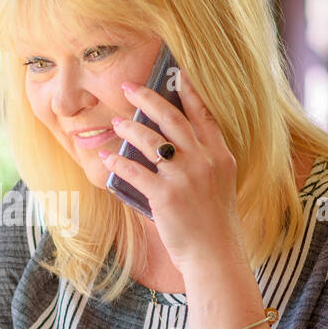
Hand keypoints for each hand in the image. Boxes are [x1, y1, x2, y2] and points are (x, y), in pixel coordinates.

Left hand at [99, 69, 245, 272]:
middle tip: (129, 87)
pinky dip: (118, 161)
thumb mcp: (219, 186)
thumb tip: (169, 148)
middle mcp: (204, 161)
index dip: (189, 92)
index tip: (177, 73)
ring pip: (152, 140)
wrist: (215, 255)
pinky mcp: (166, 196)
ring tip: (117, 120)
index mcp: (220, 156)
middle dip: (148, 98)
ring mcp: (185, 177)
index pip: (203, 115)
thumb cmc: (214, 224)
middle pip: (172, 119)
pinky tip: (107, 156)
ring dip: (130, 127)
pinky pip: (135, 171)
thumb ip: (202, 164)